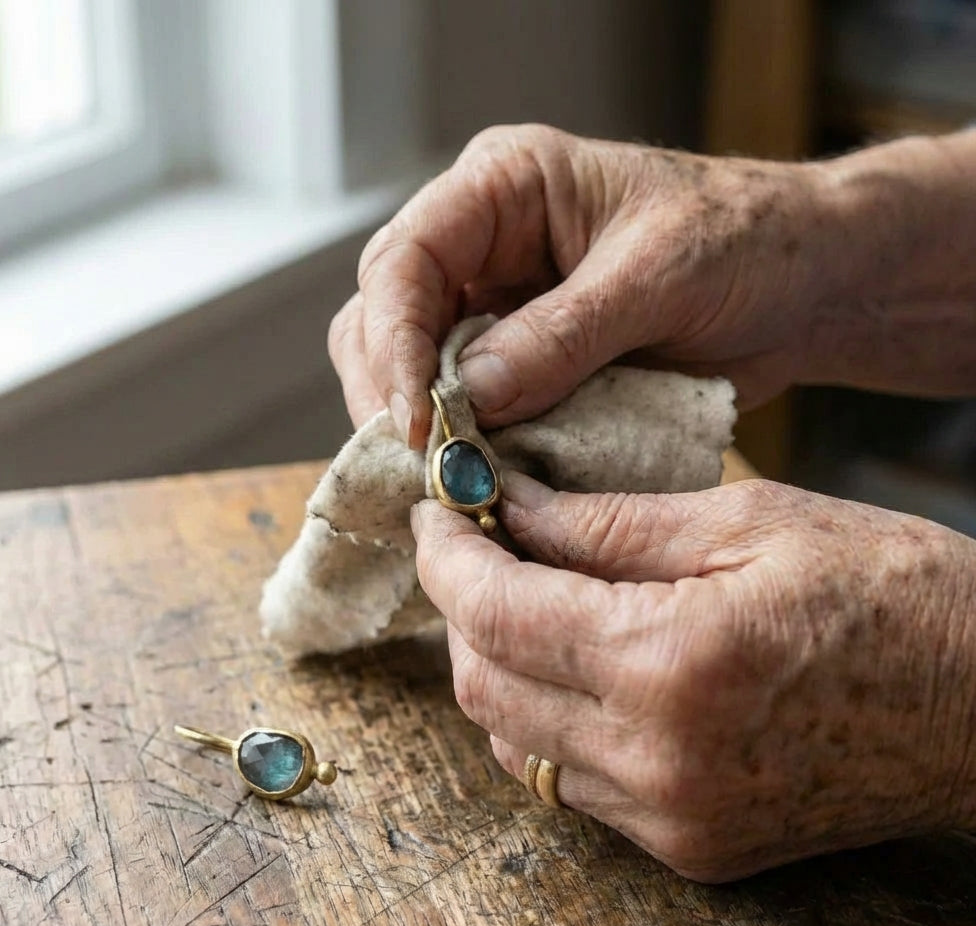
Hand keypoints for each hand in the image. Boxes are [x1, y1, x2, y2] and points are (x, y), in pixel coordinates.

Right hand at [331, 124, 834, 447]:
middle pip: (383, 317)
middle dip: (391, 392)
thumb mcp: (658, 277)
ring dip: (420, 426)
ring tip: (447, 477)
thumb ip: (563, 334)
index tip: (414, 420)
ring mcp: (496, 307)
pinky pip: (465, 406)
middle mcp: (483, 244)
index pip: (405, 260)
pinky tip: (477, 477)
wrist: (802, 285)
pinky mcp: (519, 363)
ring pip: (410, 368)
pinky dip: (463, 445)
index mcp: (504, 188)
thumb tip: (471, 398)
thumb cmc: (744, 243)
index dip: (395, 342)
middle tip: (424, 464)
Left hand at [411, 474, 975, 881]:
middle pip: (486, 684)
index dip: (446, 558)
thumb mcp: (748, 520)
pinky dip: (547, 719)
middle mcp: (656, 762)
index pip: (496, 613)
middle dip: (462, 608)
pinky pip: (570, 784)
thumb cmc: (891, 592)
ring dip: (498, 665)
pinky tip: (576, 666)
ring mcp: (671, 819)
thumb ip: (609, 522)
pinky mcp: (689, 848)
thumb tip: (510, 507)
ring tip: (524, 599)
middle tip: (476, 547)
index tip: (435, 515)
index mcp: (671, 664)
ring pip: (515, 743)